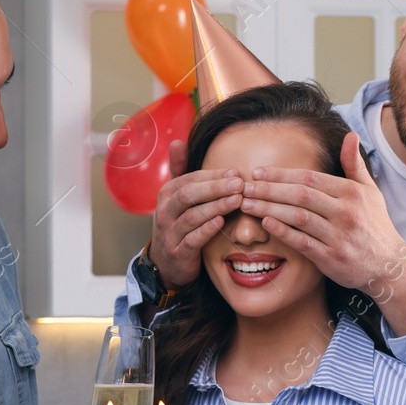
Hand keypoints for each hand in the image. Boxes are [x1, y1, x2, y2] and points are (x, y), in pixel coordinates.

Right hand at [148, 140, 244, 289]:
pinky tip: (222, 221)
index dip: (213, 175)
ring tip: (237, 200)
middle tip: (240, 183)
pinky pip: (192, 240)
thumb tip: (177, 141)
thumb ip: (179, 170)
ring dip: (216, 206)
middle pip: (188, 195)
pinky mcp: (178, 253)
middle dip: (215, 188)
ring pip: (192, 217)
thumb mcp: (176, 197)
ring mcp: (170, 233)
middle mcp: (165, 212)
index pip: (190, 179)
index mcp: (167, 194)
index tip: (236, 172)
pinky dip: (206, 230)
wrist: (167, 263)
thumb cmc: (178, 223)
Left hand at [238, 132, 405, 304]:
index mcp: (351, 192)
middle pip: (300, 195)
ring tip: (247, 204)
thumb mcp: (370, 191)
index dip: (281, 174)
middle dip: (269, 189)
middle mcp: (346, 212)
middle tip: (245, 187)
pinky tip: (266, 223)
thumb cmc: (375, 225)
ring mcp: (339, 236)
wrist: (389, 265)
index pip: (309, 178)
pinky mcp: (332, 258)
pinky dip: (283, 231)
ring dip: (269, 208)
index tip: (258, 172)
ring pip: (298, 217)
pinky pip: (302, 242)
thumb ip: (354, 164)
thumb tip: (350, 135)